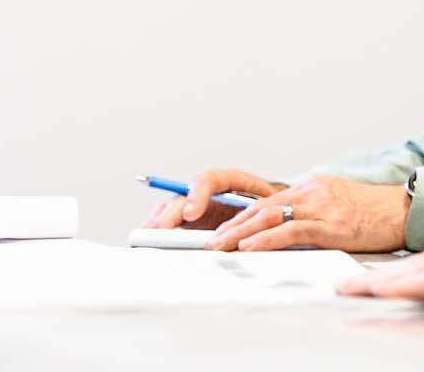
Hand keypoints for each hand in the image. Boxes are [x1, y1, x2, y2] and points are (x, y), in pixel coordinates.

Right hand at [142, 168, 285, 229]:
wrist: (274, 214)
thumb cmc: (272, 210)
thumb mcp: (270, 209)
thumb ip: (257, 216)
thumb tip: (242, 235)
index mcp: (231, 182)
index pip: (210, 180)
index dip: (197, 194)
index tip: (191, 214)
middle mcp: (208, 192)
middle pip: (183, 197)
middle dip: (171, 214)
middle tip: (160, 231)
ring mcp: (194, 205)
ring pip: (171, 209)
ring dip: (159, 223)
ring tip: (149, 238)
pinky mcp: (185, 221)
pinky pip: (167, 222)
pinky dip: (158, 232)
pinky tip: (150, 243)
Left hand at [204, 176, 408, 251]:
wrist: (404, 210)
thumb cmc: (373, 212)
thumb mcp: (337, 204)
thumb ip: (311, 212)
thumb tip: (286, 231)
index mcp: (312, 187)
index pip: (266, 201)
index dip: (239, 218)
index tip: (221, 233)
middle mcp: (312, 192)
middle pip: (261, 207)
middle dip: (231, 227)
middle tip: (211, 243)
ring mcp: (322, 207)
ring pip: (270, 216)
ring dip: (240, 234)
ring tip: (220, 247)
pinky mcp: (331, 225)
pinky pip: (291, 231)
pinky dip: (266, 239)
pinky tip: (250, 247)